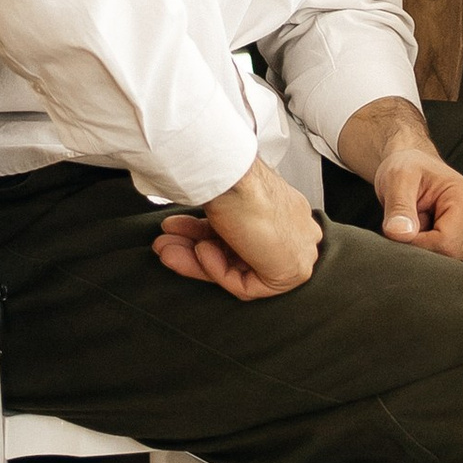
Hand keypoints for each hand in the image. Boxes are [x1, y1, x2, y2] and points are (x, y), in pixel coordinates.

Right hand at [152, 156, 322, 300]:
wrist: (233, 179)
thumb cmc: (227, 178)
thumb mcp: (217, 197)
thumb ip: (216, 220)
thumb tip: (197, 231)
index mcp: (282, 205)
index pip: (244, 233)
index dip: (206, 236)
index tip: (179, 231)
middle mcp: (292, 226)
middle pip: (238, 252)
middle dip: (194, 249)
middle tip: (166, 245)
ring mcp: (296, 249)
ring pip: (238, 267)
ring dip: (195, 259)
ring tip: (166, 249)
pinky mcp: (292, 271)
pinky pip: (247, 284)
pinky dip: (217, 269)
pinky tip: (201, 249)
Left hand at [369, 136, 462, 263]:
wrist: (416, 169)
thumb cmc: (408, 170)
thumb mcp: (397, 180)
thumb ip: (398, 208)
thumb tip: (400, 234)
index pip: (445, 243)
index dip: (416, 244)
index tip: (400, 229)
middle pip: (451, 257)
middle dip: (423, 248)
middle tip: (410, 224)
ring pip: (455, 266)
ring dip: (430, 252)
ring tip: (422, 227)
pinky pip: (458, 268)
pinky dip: (439, 259)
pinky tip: (431, 238)